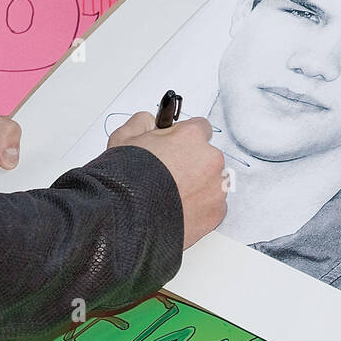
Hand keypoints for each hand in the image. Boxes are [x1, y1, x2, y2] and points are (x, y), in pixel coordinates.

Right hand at [109, 112, 226, 248]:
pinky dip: (199, 208)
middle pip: (207, 156)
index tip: (177, 148)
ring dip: (198, 186)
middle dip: (192, 164)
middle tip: (170, 177)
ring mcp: (216, 187)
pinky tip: (178, 210)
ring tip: (172, 197)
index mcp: (192, 136)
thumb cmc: (126, 180)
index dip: (185, 139)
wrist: (126, 219)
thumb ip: (142, 122)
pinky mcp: (216, 213)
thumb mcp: (124, 137)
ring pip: (212, 182)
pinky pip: (212, 205)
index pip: (200, 128)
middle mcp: (210, 159)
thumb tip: (151, 122)